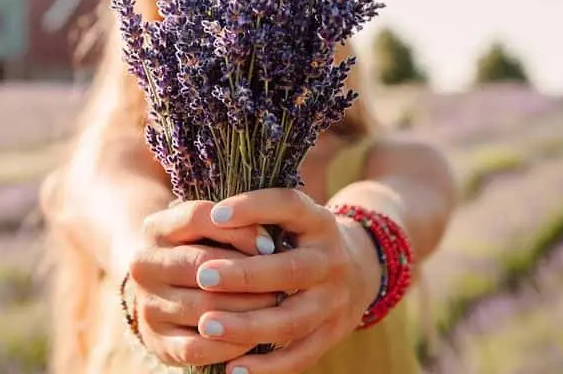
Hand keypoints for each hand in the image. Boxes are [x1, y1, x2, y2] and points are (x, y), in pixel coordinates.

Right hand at [128, 199, 279, 366]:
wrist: (167, 291)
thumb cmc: (203, 250)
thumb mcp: (212, 230)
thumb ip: (235, 226)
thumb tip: (267, 244)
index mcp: (155, 228)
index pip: (197, 217)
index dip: (238, 229)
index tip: (270, 244)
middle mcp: (144, 265)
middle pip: (201, 265)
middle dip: (248, 275)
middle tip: (282, 282)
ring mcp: (147, 305)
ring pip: (204, 307)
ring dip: (247, 310)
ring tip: (275, 307)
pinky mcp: (157, 341)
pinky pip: (198, 347)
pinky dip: (231, 344)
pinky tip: (255, 338)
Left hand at [193, 189, 381, 373]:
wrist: (359, 269)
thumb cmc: (302, 238)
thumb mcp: (292, 217)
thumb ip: (257, 215)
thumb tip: (202, 213)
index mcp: (318, 222)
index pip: (290, 205)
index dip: (255, 207)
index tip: (215, 215)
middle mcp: (330, 260)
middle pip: (290, 269)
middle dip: (244, 274)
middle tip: (203, 275)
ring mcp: (333, 301)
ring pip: (292, 319)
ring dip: (248, 325)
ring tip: (206, 325)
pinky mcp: (331, 334)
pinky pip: (300, 356)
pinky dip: (267, 366)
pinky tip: (233, 368)